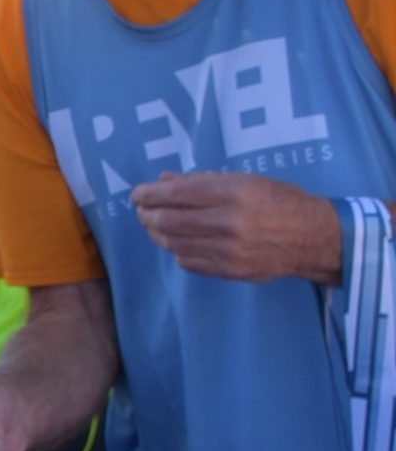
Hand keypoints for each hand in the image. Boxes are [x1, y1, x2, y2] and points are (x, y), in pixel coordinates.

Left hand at [130, 171, 344, 282]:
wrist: (312, 238)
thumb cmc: (280, 201)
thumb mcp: (246, 180)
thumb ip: (203, 181)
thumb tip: (164, 180)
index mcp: (235, 192)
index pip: (178, 193)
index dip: (151, 194)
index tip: (138, 194)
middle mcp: (229, 221)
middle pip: (170, 220)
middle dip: (148, 214)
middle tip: (141, 210)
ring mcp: (229, 249)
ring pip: (175, 243)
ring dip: (157, 233)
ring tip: (153, 225)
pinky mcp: (229, 270)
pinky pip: (189, 261)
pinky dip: (176, 250)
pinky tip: (176, 242)